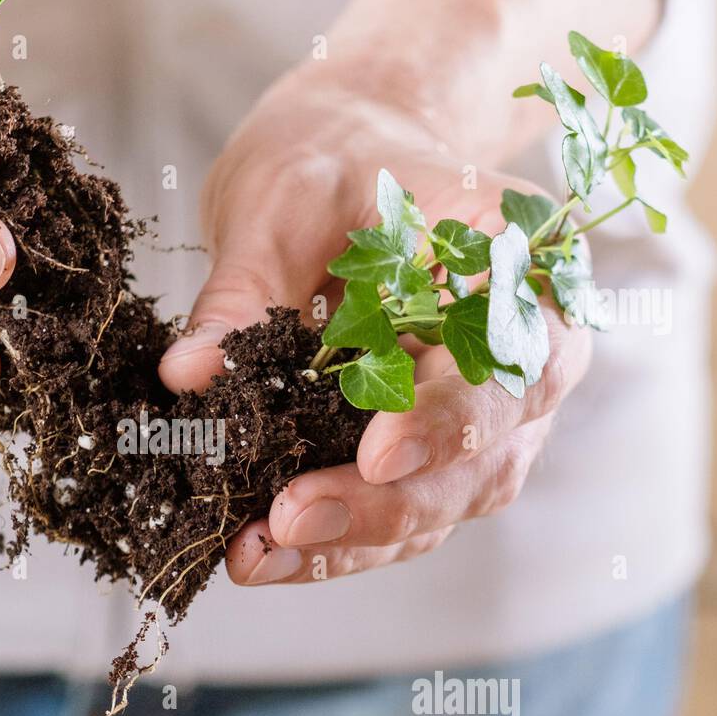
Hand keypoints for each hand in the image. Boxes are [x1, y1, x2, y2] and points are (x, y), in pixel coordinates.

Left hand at [158, 65, 591, 585]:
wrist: (342, 161)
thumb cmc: (331, 161)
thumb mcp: (281, 201)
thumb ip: (245, 290)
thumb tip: (189, 375)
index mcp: (523, 267)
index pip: (516, 359)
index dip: (453, 416)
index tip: (377, 453)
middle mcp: (526, 353)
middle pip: (488, 456)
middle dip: (388, 502)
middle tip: (292, 518)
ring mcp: (487, 414)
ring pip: (445, 503)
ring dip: (355, 541)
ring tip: (260, 554)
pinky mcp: (430, 454)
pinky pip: (397, 514)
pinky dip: (334, 544)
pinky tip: (262, 554)